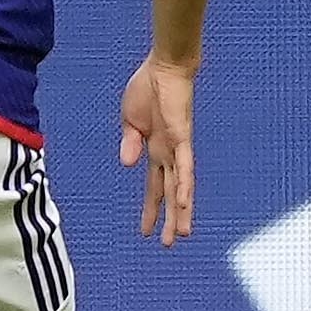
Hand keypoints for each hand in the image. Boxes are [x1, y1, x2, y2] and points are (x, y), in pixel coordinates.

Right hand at [119, 58, 198, 242]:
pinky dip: (183, 183)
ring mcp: (177, 147)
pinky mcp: (181, 137)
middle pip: (169, 192)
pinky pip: (184, 165)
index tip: (146, 231)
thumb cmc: (148, 89)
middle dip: (169, 218)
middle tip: (170, 243)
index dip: (151, 209)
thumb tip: (126, 165)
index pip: (154, 186)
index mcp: (155, 150)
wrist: (163, 67)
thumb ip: (129, 144)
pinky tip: (184, 201)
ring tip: (181, 233)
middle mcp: (169, 153)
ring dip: (180, 209)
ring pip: (180, 185)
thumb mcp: (129, 121)